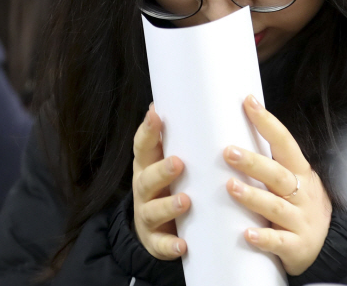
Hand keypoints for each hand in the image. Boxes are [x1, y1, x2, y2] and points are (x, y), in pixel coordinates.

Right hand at [133, 104, 191, 259]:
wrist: (160, 227)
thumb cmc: (176, 184)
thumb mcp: (178, 159)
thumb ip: (187, 139)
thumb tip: (202, 101)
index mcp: (148, 165)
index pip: (143, 146)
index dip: (148, 131)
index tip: (157, 115)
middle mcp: (144, 188)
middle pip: (146, 177)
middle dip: (161, 170)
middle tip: (179, 163)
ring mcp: (147, 215)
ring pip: (153, 210)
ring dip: (168, 205)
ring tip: (186, 201)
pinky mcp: (156, 241)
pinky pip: (161, 244)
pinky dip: (171, 246)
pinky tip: (183, 245)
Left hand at [223, 95, 331, 275]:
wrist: (328, 247)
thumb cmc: (299, 206)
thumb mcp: (292, 180)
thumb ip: (268, 163)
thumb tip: (233, 133)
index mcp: (299, 172)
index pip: (284, 142)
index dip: (267, 122)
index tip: (248, 102)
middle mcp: (302, 193)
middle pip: (277, 174)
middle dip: (252, 162)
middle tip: (228, 151)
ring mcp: (301, 220)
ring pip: (276, 206)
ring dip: (252, 196)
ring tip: (230, 186)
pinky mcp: (297, 246)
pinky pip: (280, 242)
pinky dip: (264, 238)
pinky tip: (247, 233)